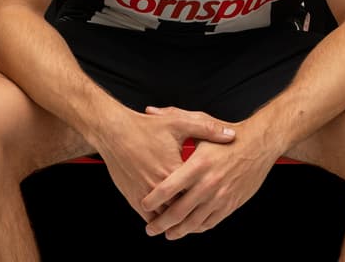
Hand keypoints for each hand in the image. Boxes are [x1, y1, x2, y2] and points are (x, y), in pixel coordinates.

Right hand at [90, 106, 235, 224]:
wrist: (114, 132)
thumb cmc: (145, 127)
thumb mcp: (178, 123)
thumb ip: (206, 130)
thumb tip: (231, 135)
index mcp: (174, 169)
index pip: (197, 191)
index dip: (209, 197)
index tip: (219, 197)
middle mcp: (159, 185)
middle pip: (182, 208)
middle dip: (195, 213)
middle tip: (208, 214)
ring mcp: (145, 193)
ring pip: (165, 217)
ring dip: (176, 220)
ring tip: (189, 221)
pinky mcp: (132, 197)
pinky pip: (148, 216)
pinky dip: (158, 219)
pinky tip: (166, 219)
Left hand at [139, 107, 282, 239]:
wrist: (260, 144)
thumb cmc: (228, 134)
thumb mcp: (201, 122)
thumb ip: (173, 116)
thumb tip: (150, 110)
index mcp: (198, 164)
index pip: (167, 189)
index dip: (152, 200)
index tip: (144, 204)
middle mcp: (208, 183)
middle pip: (178, 211)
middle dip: (161, 223)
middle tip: (150, 228)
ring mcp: (220, 196)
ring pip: (194, 222)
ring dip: (178, 231)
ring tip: (167, 233)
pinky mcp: (231, 204)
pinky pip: (210, 223)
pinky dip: (197, 229)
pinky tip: (189, 228)